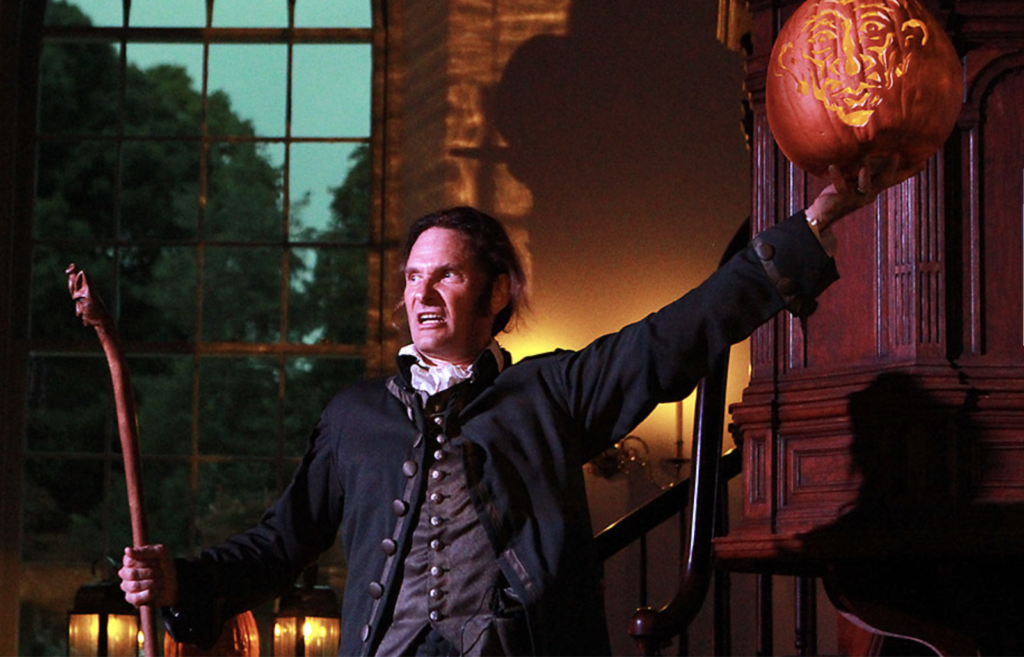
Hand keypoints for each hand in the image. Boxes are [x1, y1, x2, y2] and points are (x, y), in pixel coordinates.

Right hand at [119, 545, 178, 607]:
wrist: (173, 583)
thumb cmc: (164, 565)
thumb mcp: (160, 553)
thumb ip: (145, 551)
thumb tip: (127, 550)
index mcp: (130, 560)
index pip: (129, 562)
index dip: (146, 562)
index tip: (157, 562)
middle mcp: (125, 573)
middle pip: (131, 574)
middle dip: (151, 573)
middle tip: (160, 572)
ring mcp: (127, 586)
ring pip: (134, 586)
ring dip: (153, 583)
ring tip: (160, 581)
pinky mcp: (131, 599)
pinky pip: (136, 598)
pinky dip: (150, 594)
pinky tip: (155, 591)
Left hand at [805, 155, 921, 230]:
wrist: (825, 216)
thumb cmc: (841, 194)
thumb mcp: (858, 183)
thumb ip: (869, 173)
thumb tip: (876, 159)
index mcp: (874, 188)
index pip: (895, 178)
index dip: (909, 171)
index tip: (924, 163)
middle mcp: (868, 193)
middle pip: (884, 181)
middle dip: (891, 168)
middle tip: (897, 154)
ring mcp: (856, 197)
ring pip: (865, 184)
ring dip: (866, 173)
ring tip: (865, 158)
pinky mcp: (841, 199)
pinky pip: (840, 187)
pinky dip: (837, 177)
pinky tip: (833, 166)